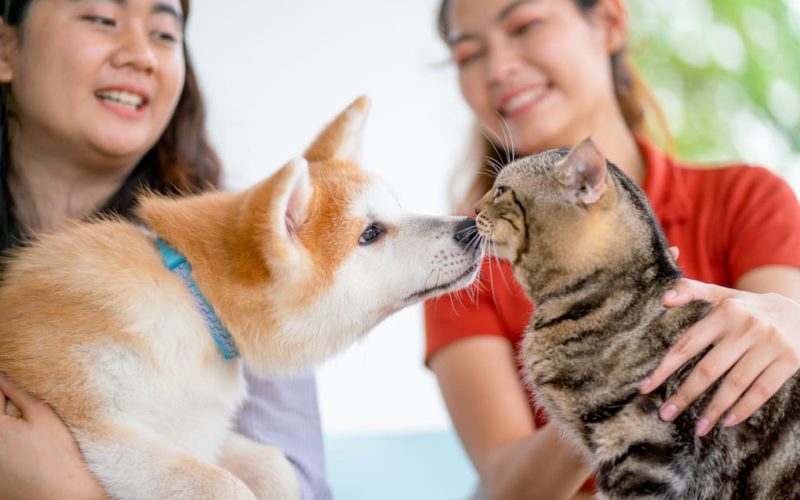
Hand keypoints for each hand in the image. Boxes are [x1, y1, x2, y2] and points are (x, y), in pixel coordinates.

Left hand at [0, 376, 105, 499]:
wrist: (60, 495)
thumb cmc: (57, 455)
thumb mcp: (44, 417)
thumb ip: (20, 394)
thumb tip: (5, 377)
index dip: (2, 385)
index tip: (7, 376)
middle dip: (3, 407)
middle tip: (21, 414)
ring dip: (6, 426)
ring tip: (22, 431)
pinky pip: (0, 456)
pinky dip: (7, 449)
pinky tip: (21, 450)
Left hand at [639, 279, 799, 435]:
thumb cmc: (751, 308)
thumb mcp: (723, 294)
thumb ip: (691, 290)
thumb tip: (663, 298)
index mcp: (724, 312)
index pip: (687, 344)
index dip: (665, 368)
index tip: (645, 388)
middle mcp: (746, 328)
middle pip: (708, 369)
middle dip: (685, 395)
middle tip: (665, 414)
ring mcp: (770, 344)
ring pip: (735, 384)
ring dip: (713, 408)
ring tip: (698, 428)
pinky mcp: (790, 360)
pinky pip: (763, 390)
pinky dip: (744, 408)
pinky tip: (727, 422)